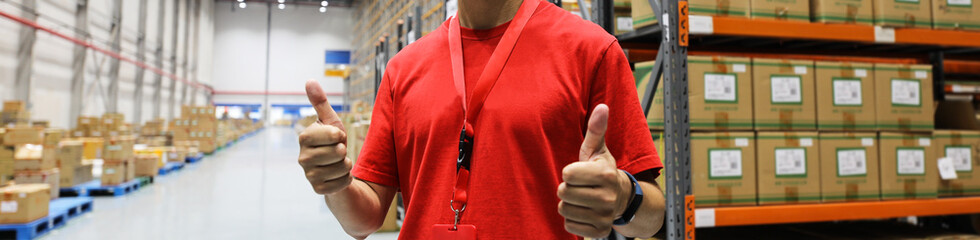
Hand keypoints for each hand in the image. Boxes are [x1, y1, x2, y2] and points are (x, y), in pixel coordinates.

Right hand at [298, 80, 352, 194]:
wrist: (334, 168)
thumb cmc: (332, 141)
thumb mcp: (330, 121)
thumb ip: (320, 102)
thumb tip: (309, 80)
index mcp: (304, 138)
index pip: (334, 135)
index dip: (340, 135)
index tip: (335, 137)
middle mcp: (302, 157)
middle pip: (339, 152)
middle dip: (344, 151)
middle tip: (336, 152)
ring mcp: (308, 175)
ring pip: (342, 167)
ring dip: (346, 165)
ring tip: (338, 163)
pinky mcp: (317, 189)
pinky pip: (343, 182)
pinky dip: (346, 178)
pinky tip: (338, 176)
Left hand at [558, 104, 632, 237]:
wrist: (621, 198)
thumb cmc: (601, 170)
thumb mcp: (598, 150)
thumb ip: (596, 129)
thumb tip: (602, 106)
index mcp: (606, 174)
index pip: (567, 174)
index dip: (569, 172)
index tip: (579, 171)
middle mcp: (607, 197)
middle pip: (564, 193)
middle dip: (567, 188)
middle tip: (579, 186)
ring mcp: (605, 216)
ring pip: (564, 210)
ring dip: (568, 204)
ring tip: (581, 198)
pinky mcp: (600, 231)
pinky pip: (569, 226)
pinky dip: (572, 219)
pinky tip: (583, 211)